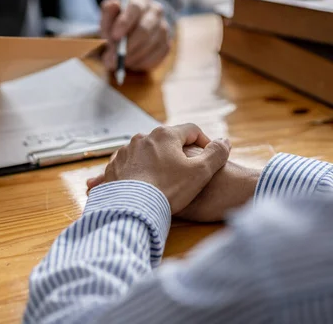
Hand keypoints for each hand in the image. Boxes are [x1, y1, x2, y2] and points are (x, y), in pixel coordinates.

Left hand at [87, 145, 260, 221]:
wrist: (132, 208)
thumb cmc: (168, 189)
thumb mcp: (201, 172)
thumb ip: (216, 153)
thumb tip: (224, 141)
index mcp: (164, 135)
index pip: (191, 130)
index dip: (205, 141)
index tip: (210, 155)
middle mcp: (142, 138)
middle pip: (167, 141)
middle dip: (179, 153)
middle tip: (187, 170)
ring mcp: (125, 151)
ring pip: (147, 152)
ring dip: (156, 161)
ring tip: (164, 179)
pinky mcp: (113, 166)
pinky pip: (129, 165)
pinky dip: (137, 171)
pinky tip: (143, 184)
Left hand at [100, 0, 170, 71]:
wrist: (132, 30)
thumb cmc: (117, 22)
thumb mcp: (109, 15)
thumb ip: (108, 13)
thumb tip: (114, 12)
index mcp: (141, 0)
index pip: (135, 8)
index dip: (125, 22)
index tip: (114, 36)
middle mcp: (156, 11)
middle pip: (144, 29)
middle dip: (127, 46)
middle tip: (113, 58)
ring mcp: (164, 28)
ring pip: (150, 45)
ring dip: (132, 57)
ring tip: (118, 62)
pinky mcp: (166, 44)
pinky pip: (155, 57)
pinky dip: (140, 63)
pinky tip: (130, 63)